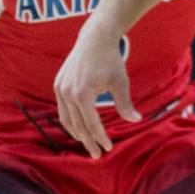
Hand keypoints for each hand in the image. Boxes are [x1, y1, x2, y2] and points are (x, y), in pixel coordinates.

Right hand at [54, 20, 140, 158]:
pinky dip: (71, 121)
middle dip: (88, 141)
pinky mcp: (58, 85)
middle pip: (77, 125)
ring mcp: (60, 88)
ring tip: (88, 144)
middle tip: (97, 155)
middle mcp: (67, 93)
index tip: (108, 148)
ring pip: (66, 120)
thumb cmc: (110, 60)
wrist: (95, 39)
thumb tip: (136, 121)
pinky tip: (80, 128)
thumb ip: (125, 103)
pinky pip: (63, 109)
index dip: (100, 138)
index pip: (91, 124)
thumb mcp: (120, 82)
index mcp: (82, 94)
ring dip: (77, 134)